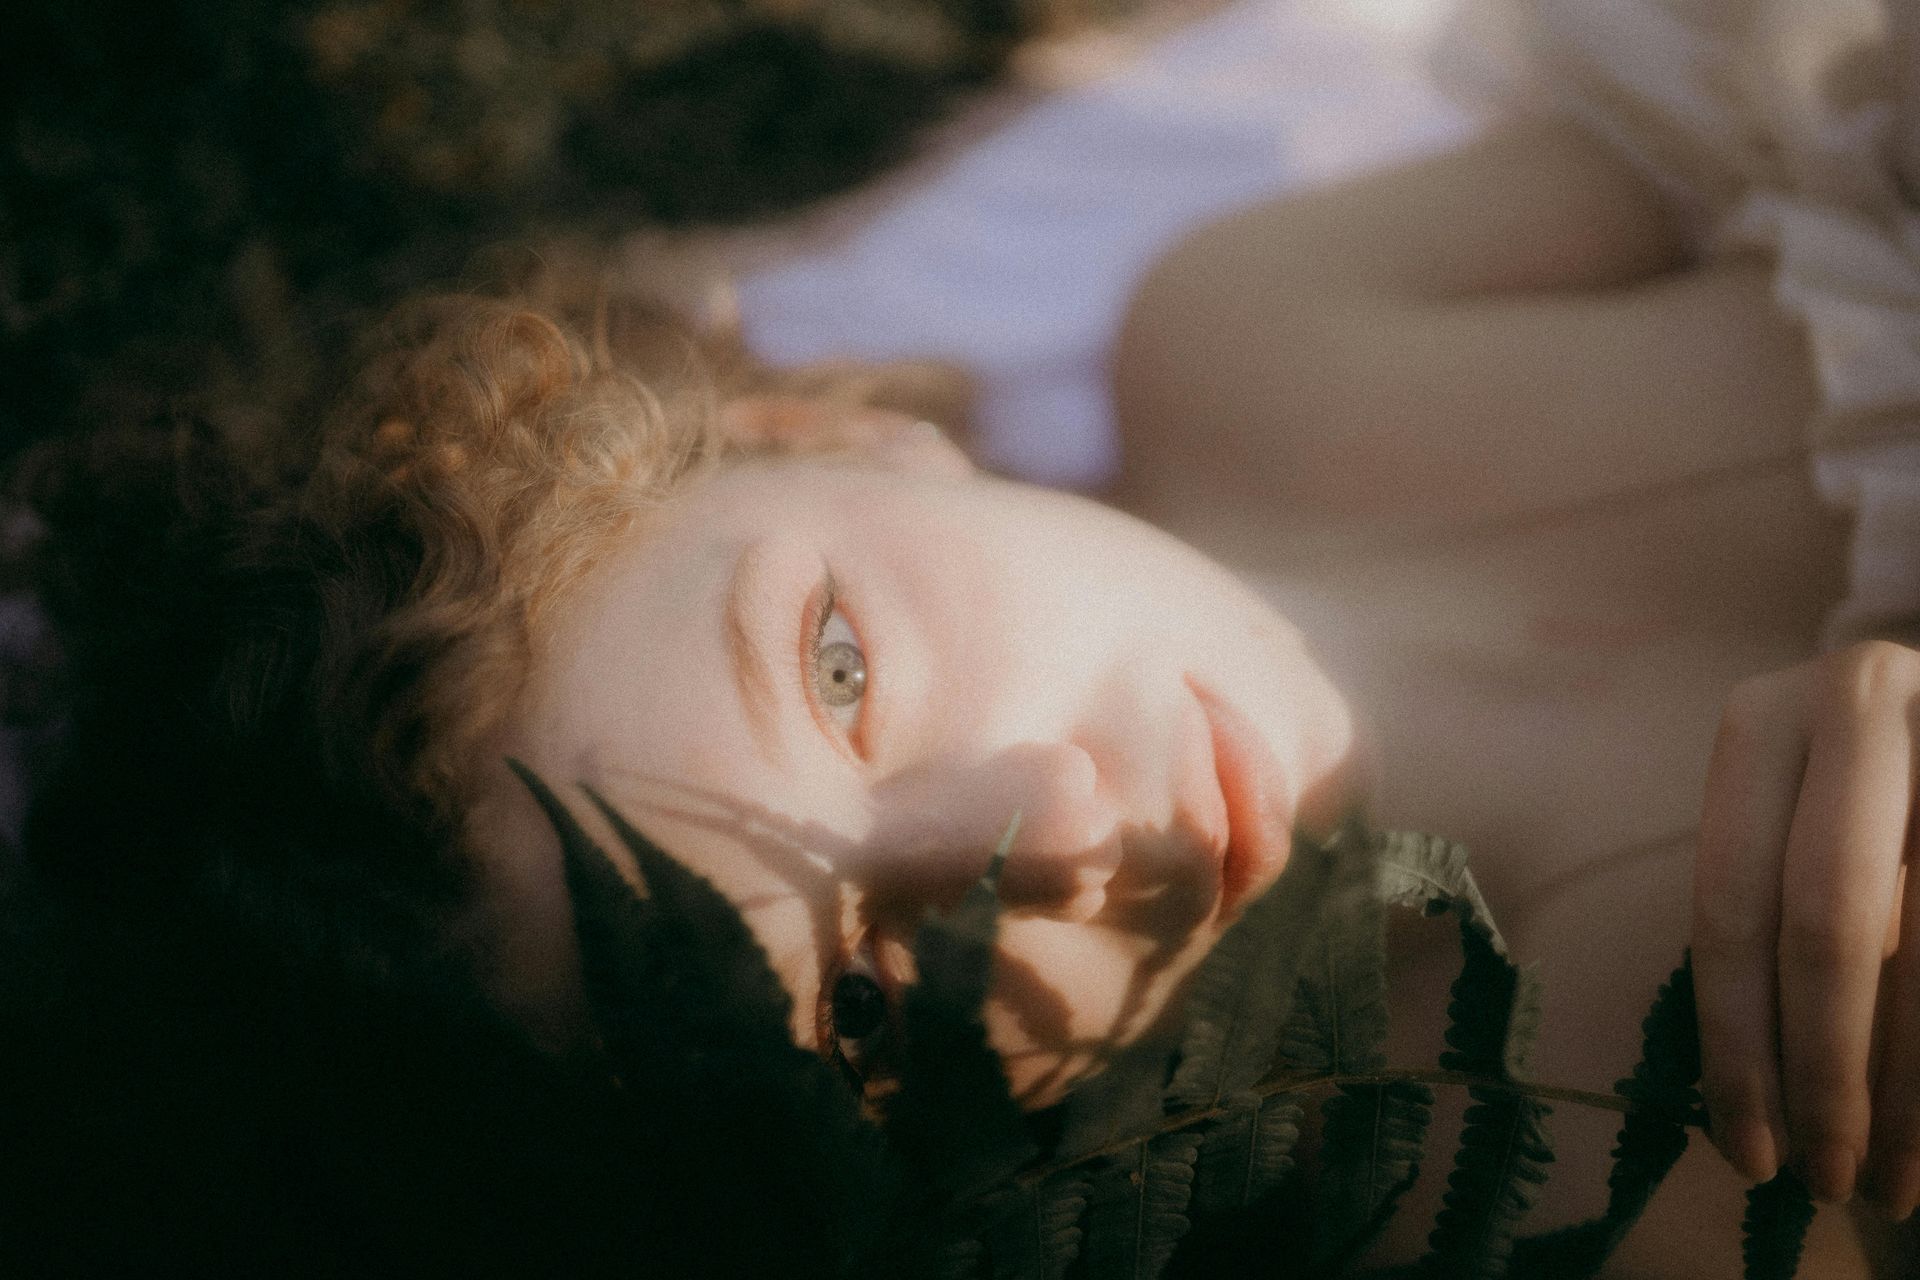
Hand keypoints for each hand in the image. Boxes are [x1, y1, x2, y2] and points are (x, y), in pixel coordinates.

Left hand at [1694, 640, 1918, 1214]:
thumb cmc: (1853, 795)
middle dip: (1828, 1076)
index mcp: (1762, 724)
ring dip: (1911, 1093)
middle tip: (1828, 1183)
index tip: (1748, 1157)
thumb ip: (1766, 919)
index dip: (1737, 1048)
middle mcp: (1857, 705)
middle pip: (1828, 928)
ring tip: (1895, 1187)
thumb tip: (1750, 1105)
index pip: (1729, 912)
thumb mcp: (1795, 822)